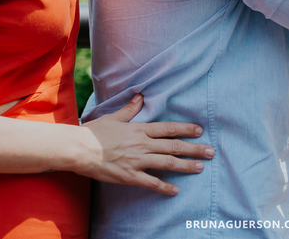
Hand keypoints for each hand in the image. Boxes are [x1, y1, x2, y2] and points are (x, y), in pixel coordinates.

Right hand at [77, 94, 213, 194]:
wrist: (78, 148)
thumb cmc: (94, 132)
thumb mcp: (113, 117)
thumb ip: (129, 109)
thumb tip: (140, 97)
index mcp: (139, 129)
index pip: (168, 128)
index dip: (185, 129)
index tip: (199, 130)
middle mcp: (142, 144)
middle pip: (173, 147)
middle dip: (194, 149)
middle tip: (211, 152)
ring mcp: (137, 161)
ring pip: (167, 164)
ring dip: (186, 166)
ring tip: (200, 167)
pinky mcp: (129, 176)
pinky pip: (150, 183)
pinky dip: (164, 187)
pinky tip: (175, 190)